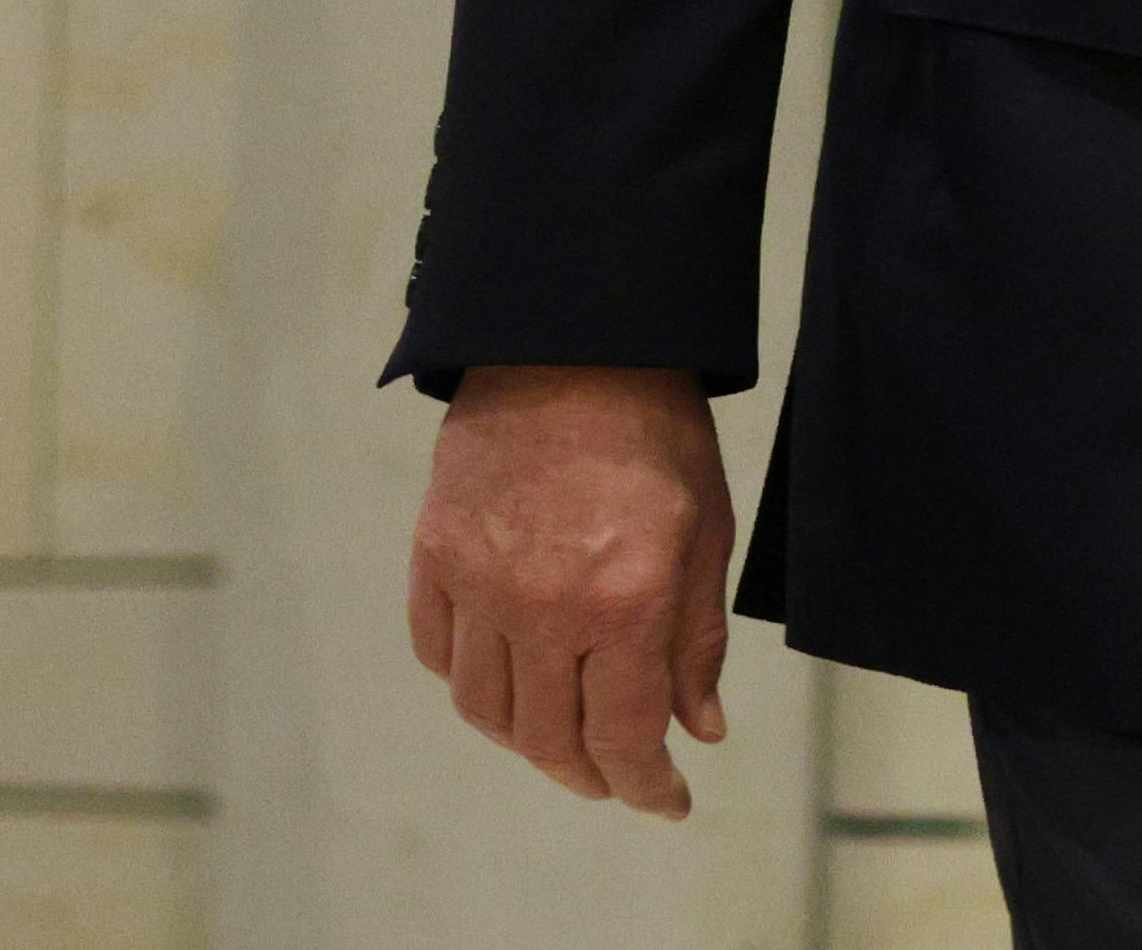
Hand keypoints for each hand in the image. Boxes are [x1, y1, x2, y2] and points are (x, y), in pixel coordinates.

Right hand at [406, 364, 735, 816]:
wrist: (573, 341)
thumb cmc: (656, 429)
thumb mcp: (707, 532)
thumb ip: (697, 639)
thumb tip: (699, 728)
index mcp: (624, 601)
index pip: (626, 734)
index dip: (645, 785)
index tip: (665, 802)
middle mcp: (544, 606)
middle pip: (549, 739)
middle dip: (589, 774)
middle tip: (615, 776)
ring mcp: (479, 584)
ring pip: (485, 710)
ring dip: (525, 740)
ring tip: (560, 736)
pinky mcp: (433, 556)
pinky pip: (438, 653)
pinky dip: (469, 681)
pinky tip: (505, 676)